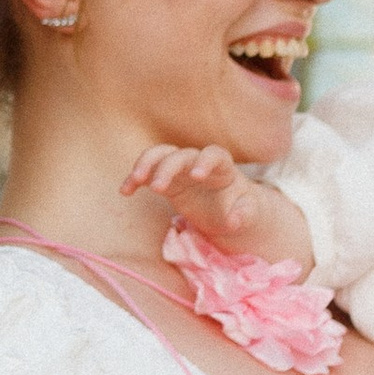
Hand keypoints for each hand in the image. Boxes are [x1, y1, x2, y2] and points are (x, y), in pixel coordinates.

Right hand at [122, 141, 306, 266]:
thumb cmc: (240, 208)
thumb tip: (234, 220)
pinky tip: (125, 191)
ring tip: (134, 181)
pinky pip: (147, 173)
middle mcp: (198, 162)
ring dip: (145, 164)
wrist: (228, 210)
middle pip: (180, 155)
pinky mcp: (165, 179)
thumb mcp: (248, 214)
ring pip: (159, 155)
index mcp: (222, 167)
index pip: (213, 154)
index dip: (205, 161)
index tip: (197, 175)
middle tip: (158, 188)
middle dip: (168, 168)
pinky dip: (134, 179)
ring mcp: (180, 168)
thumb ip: (244, 215)